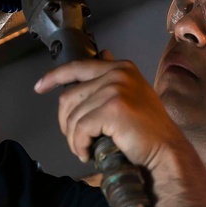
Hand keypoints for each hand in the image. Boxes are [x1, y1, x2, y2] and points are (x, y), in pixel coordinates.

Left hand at [33, 50, 187, 172]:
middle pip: (70, 97)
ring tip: (84, 150)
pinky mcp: (112, 109)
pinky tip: (88, 154)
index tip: (39, 87)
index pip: (77, 67)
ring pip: (73, 116)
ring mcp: (115, 90)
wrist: (166, 152)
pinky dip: (79, 145)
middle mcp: (117, 74)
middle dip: (66, 122)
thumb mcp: (133, 94)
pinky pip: (81, 129)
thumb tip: (102, 52)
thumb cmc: (148, 131)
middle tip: (76, 140)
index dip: (54, 77)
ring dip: (74, 139)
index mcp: (121, 68)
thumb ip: (113, 77)